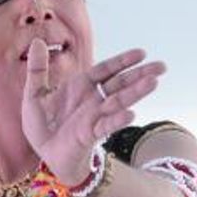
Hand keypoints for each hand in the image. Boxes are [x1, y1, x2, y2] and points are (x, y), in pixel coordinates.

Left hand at [21, 41, 165, 183]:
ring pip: (119, 101)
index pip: (106, 70)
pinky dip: (118, 120)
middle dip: (140, 74)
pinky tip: (131, 114)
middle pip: (120, 83)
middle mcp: (93, 100)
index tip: (142, 53)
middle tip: (162, 67)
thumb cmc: (43, 126)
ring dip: (136, 92)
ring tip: (154, 82)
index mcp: (82, 87)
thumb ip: (38, 69)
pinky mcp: (90, 134)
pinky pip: (106, 125)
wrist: (46, 154)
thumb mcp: (34, 94)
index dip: (123, 61)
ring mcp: (95, 117)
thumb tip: (37, 42)